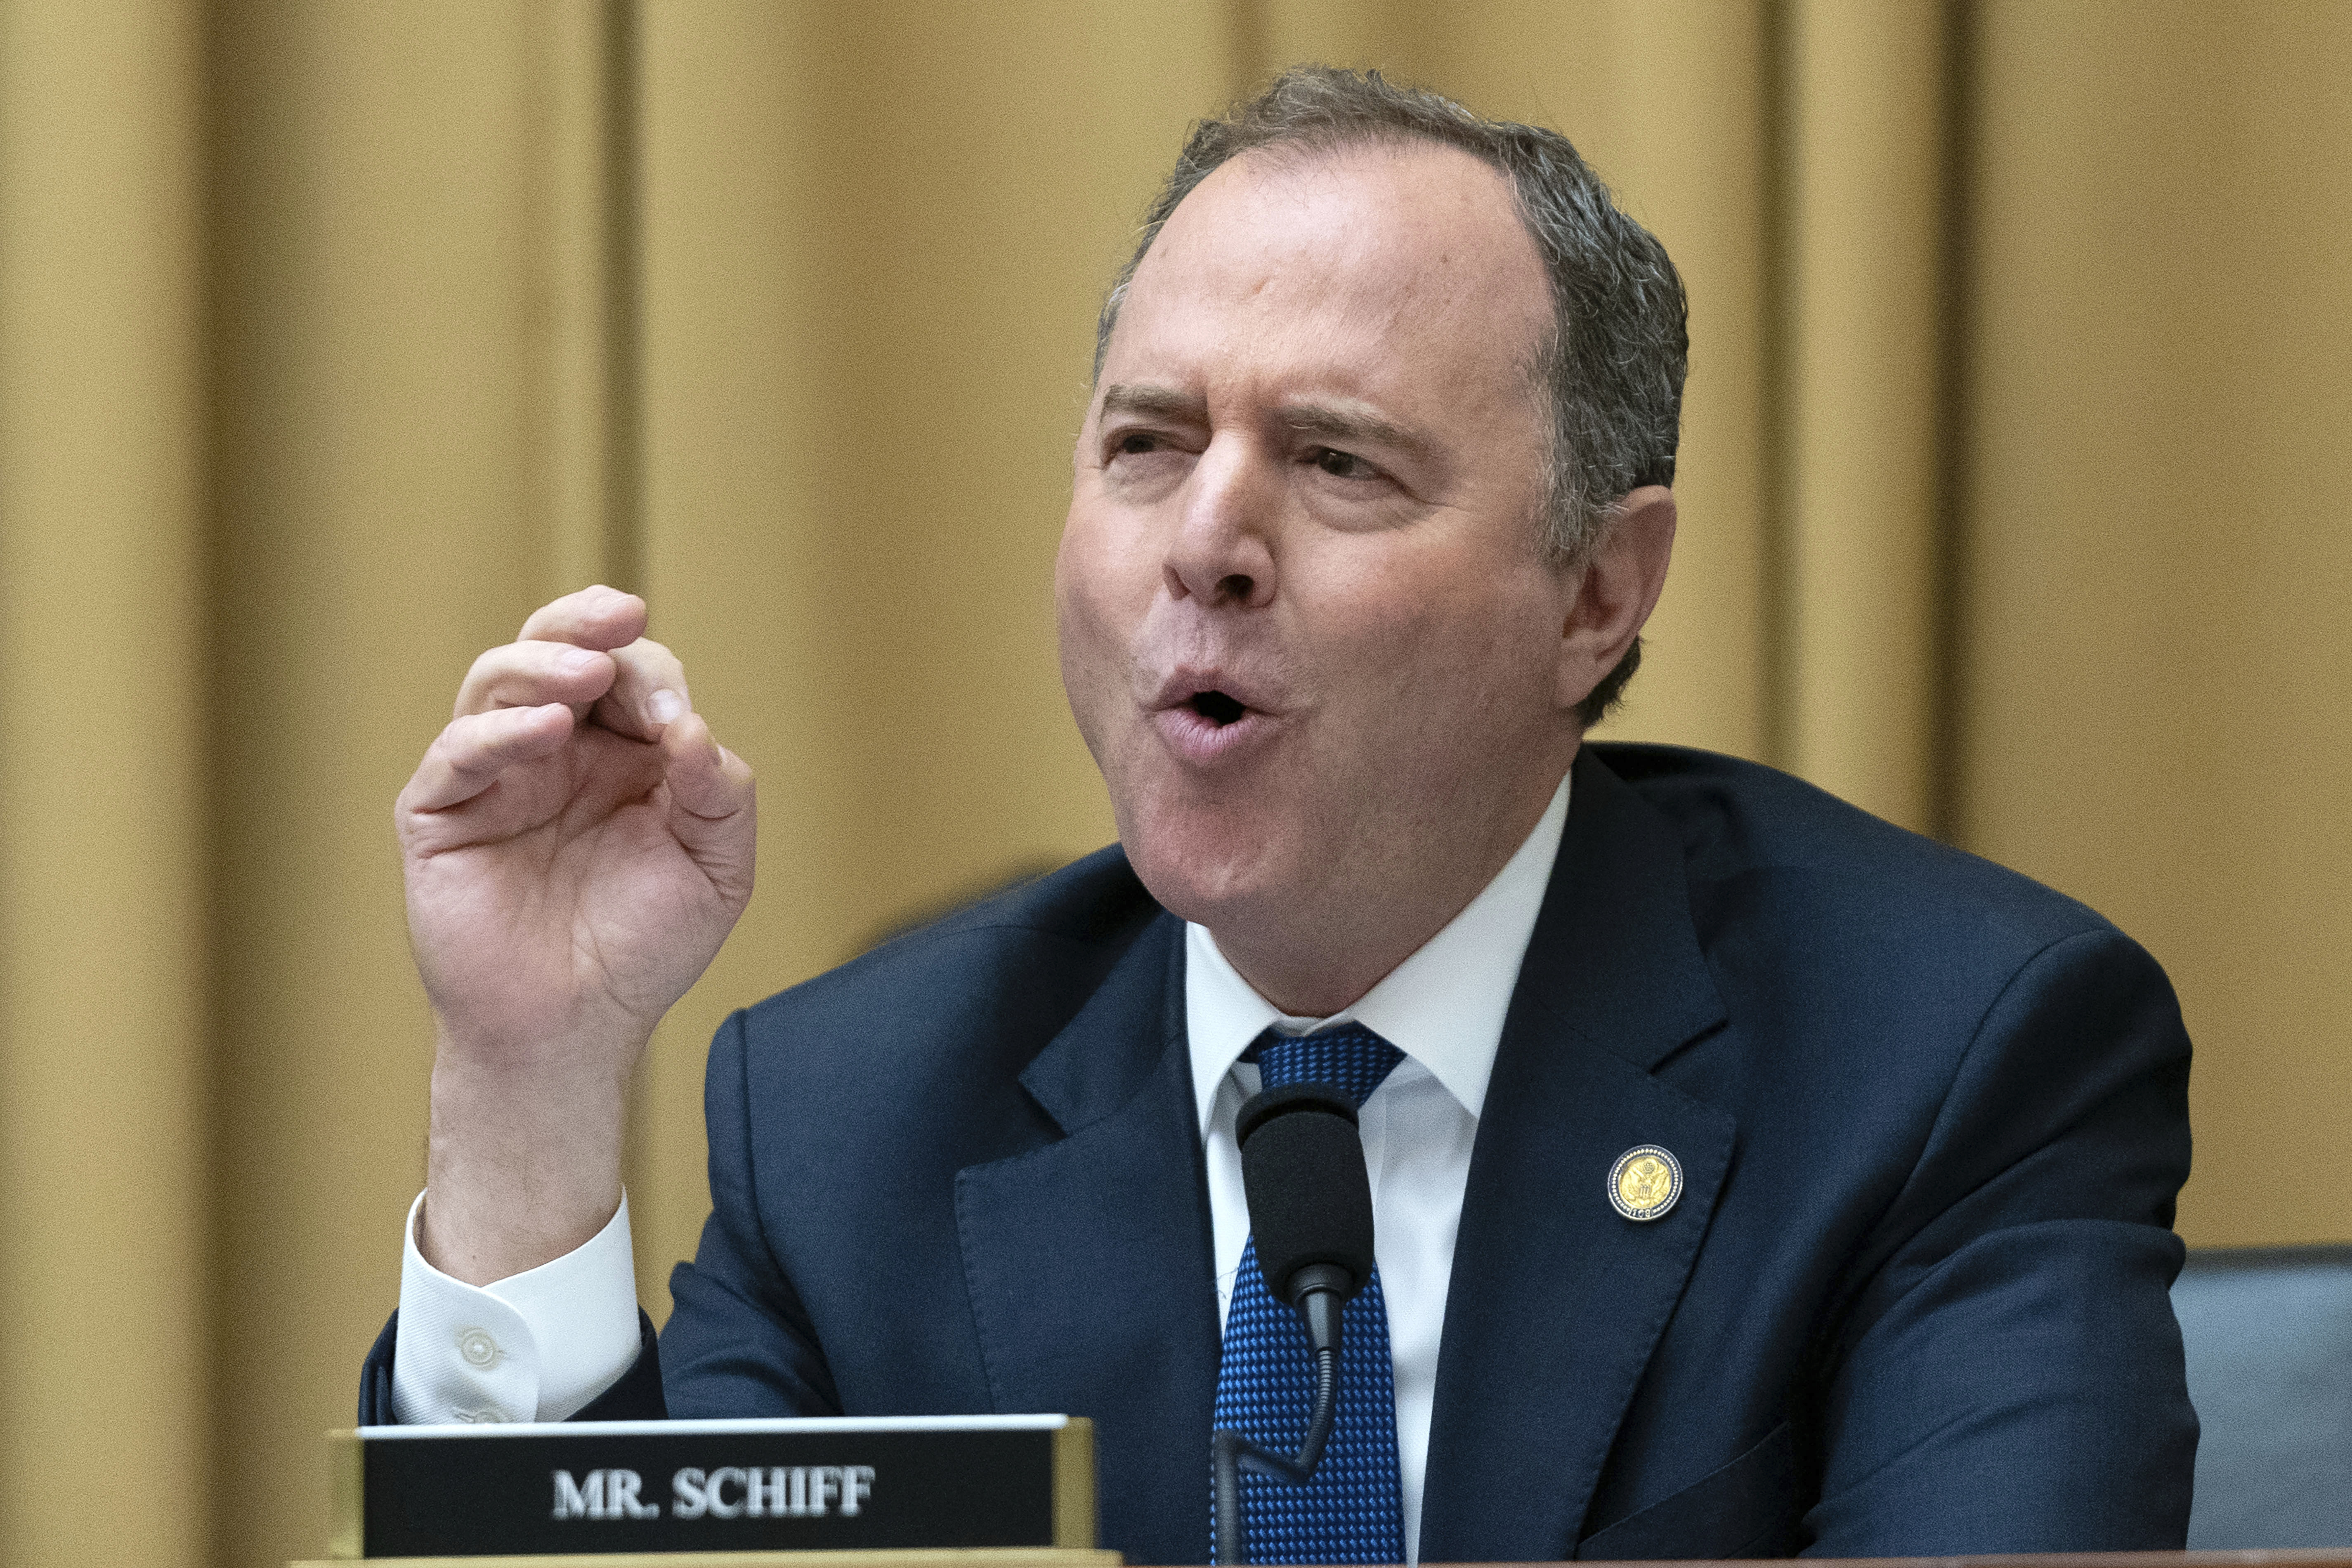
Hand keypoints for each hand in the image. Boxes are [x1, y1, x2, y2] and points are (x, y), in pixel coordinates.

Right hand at [399, 586, 754, 1281]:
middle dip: (587, 621)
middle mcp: (556, 750)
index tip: (678, 724)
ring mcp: (495, 775)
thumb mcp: (716, 869)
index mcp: (624, 753)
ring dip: (542, 661)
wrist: (576, 1029)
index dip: (654, 679)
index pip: (632, 676)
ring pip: (498, 680)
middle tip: (621, 615)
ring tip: (585, 674)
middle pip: (557, 648)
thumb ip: (721, 794)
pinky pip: (458, 751)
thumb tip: (692, 729)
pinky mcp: (442, 811)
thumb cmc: (644, 949)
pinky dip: (500, 731)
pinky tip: (546, 733)